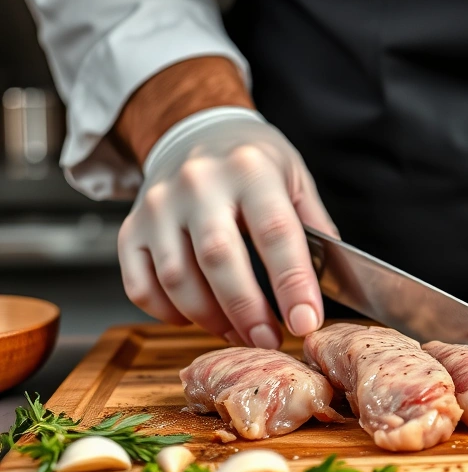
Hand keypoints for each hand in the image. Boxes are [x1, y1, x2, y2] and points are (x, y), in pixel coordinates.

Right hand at [118, 108, 336, 347]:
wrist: (194, 130)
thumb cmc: (252, 162)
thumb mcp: (295, 178)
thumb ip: (315, 227)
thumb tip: (333, 284)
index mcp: (250, 169)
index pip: (275, 232)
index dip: (292, 284)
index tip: (306, 322)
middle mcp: (199, 184)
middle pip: (219, 259)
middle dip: (247, 311)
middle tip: (270, 341)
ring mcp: (158, 206)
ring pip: (177, 278)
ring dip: (210, 319)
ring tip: (239, 333)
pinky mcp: (130, 229)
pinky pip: (141, 286)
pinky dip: (167, 313)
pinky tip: (196, 317)